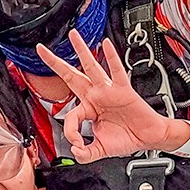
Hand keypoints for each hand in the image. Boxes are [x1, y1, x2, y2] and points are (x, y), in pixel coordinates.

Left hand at [36, 32, 171, 161]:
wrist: (148, 138)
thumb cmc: (127, 138)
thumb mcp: (100, 150)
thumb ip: (86, 153)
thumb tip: (76, 152)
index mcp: (88, 109)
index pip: (71, 116)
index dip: (71, 131)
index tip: (78, 144)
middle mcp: (96, 96)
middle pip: (71, 76)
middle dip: (55, 63)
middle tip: (42, 50)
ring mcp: (108, 91)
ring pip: (91, 68)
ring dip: (81, 51)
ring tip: (73, 36)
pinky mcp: (123, 90)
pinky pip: (117, 71)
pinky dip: (112, 58)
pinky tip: (106, 45)